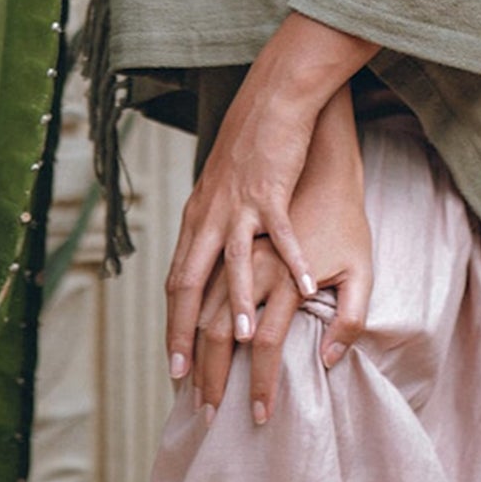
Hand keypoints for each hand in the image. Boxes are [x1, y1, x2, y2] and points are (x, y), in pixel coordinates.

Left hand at [192, 89, 371, 423]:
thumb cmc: (250, 147)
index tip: (175, 369)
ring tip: (247, 343)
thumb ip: (214, 229)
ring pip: (235, 261)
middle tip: (194, 380)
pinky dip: (294, 262)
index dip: (174, 327)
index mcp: (198, 219)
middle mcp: (210, 215)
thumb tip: (211, 268)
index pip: (176, 283)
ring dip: (240, 303)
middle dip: (190, 335)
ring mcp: (239, 203)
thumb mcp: (218, 190)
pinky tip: (306, 288)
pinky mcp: (271, 188)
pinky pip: (282, 233)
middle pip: (190, 282)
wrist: (271, 100)